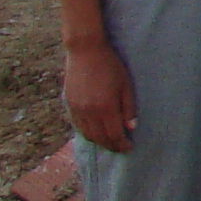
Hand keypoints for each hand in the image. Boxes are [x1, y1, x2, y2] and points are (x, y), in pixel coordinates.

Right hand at [61, 39, 135, 154]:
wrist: (85, 51)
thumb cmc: (110, 66)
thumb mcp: (125, 85)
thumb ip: (128, 108)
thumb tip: (131, 128)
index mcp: (106, 107)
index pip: (114, 134)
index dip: (122, 144)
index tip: (129, 147)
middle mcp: (89, 112)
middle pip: (100, 138)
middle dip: (111, 146)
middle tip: (120, 148)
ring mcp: (77, 109)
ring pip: (87, 134)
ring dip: (99, 142)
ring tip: (109, 143)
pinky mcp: (69, 104)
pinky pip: (78, 126)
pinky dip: (87, 133)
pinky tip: (95, 133)